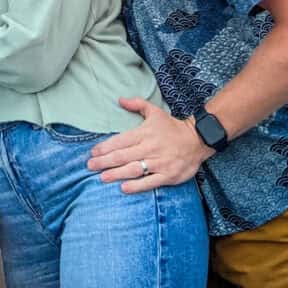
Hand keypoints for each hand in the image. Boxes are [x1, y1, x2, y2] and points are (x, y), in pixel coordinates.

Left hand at [86, 97, 214, 192]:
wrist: (197, 140)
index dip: (105, 147)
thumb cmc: (172, 126)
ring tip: (102, 177)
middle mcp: (149, 148)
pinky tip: (123, 188)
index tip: (93, 153)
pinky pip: (149, 182)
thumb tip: (120, 99)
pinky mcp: (167, 175)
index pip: (120, 141)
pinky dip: (136, 186)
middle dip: (104, 162)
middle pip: (123, 156)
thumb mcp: (155, 111)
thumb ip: (136, 104)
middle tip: (90, 166)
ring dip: (116, 174)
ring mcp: (159, 163)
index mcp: (144, 133)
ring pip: (133, 169)